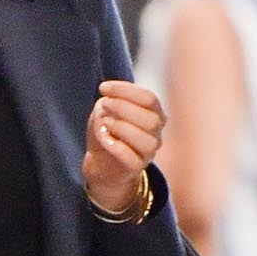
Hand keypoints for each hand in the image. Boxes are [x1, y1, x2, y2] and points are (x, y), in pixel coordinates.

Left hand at [82, 80, 165, 215]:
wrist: (100, 162)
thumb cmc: (107, 132)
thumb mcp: (106, 111)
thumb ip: (109, 102)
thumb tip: (107, 101)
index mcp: (154, 113)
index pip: (149, 98)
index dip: (126, 90)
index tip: (103, 88)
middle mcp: (156, 132)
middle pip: (151, 119)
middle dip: (123, 107)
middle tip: (104, 104)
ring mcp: (149, 152)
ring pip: (147, 141)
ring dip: (122, 127)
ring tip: (105, 123)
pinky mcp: (136, 168)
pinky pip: (131, 158)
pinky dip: (115, 146)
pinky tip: (104, 138)